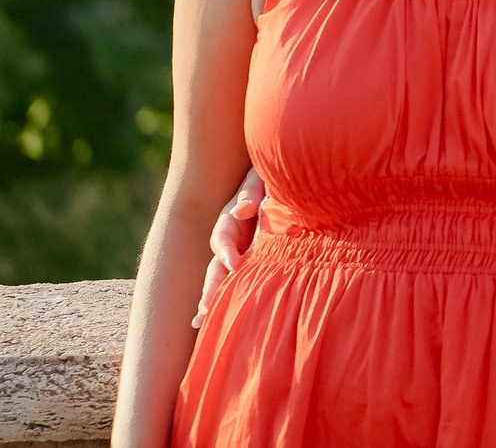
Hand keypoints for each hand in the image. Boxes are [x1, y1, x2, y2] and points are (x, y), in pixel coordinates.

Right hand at [190, 167, 266, 328]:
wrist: (292, 173)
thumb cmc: (275, 173)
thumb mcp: (263, 176)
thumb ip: (252, 189)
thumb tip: (243, 210)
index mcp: (233, 217)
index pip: (222, 236)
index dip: (226, 251)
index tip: (234, 265)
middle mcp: (232, 238)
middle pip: (216, 265)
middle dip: (211, 286)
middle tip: (206, 308)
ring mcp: (240, 251)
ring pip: (221, 278)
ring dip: (213, 298)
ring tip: (203, 320)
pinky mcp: (253, 260)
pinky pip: (238, 281)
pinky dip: (226, 298)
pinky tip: (213, 321)